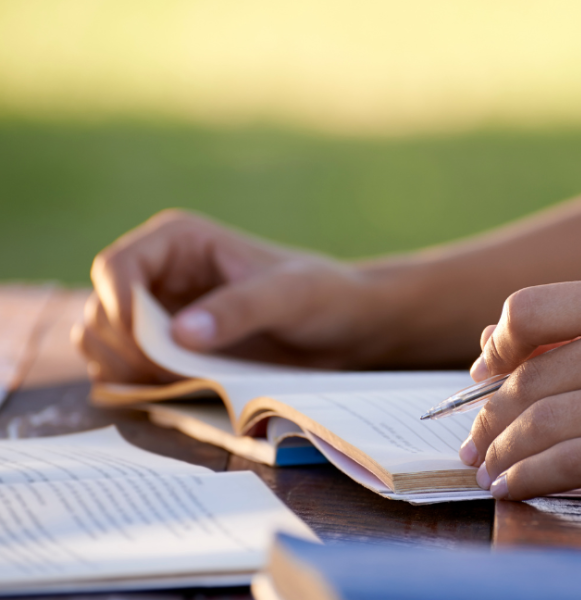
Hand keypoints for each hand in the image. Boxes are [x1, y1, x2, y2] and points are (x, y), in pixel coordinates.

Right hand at [72, 210, 390, 382]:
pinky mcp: (168, 349)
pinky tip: (175, 392)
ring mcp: (159, 313)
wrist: (343, 328)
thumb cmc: (322, 296)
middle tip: (171, 376)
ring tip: (176, 384)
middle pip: (102, 312)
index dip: (119, 308)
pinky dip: (137, 386)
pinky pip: (126, 370)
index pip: (116, 268)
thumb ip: (239, 310)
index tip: (150, 346)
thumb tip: (180, 334)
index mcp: (178, 242)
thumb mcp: (289, 296)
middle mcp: (159, 274)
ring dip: (125, 371)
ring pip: (104, 344)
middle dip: (124, 349)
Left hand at [458, 278, 580, 516]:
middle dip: (488, 418)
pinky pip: (571, 465)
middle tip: (473, 443)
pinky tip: (512, 488)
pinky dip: (529, 479)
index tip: (482, 379)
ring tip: (486, 470)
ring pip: (542, 423)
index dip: (495, 348)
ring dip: (501, 453)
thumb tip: (488, 348)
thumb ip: (579, 335)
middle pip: (528, 378)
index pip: (527, 310)